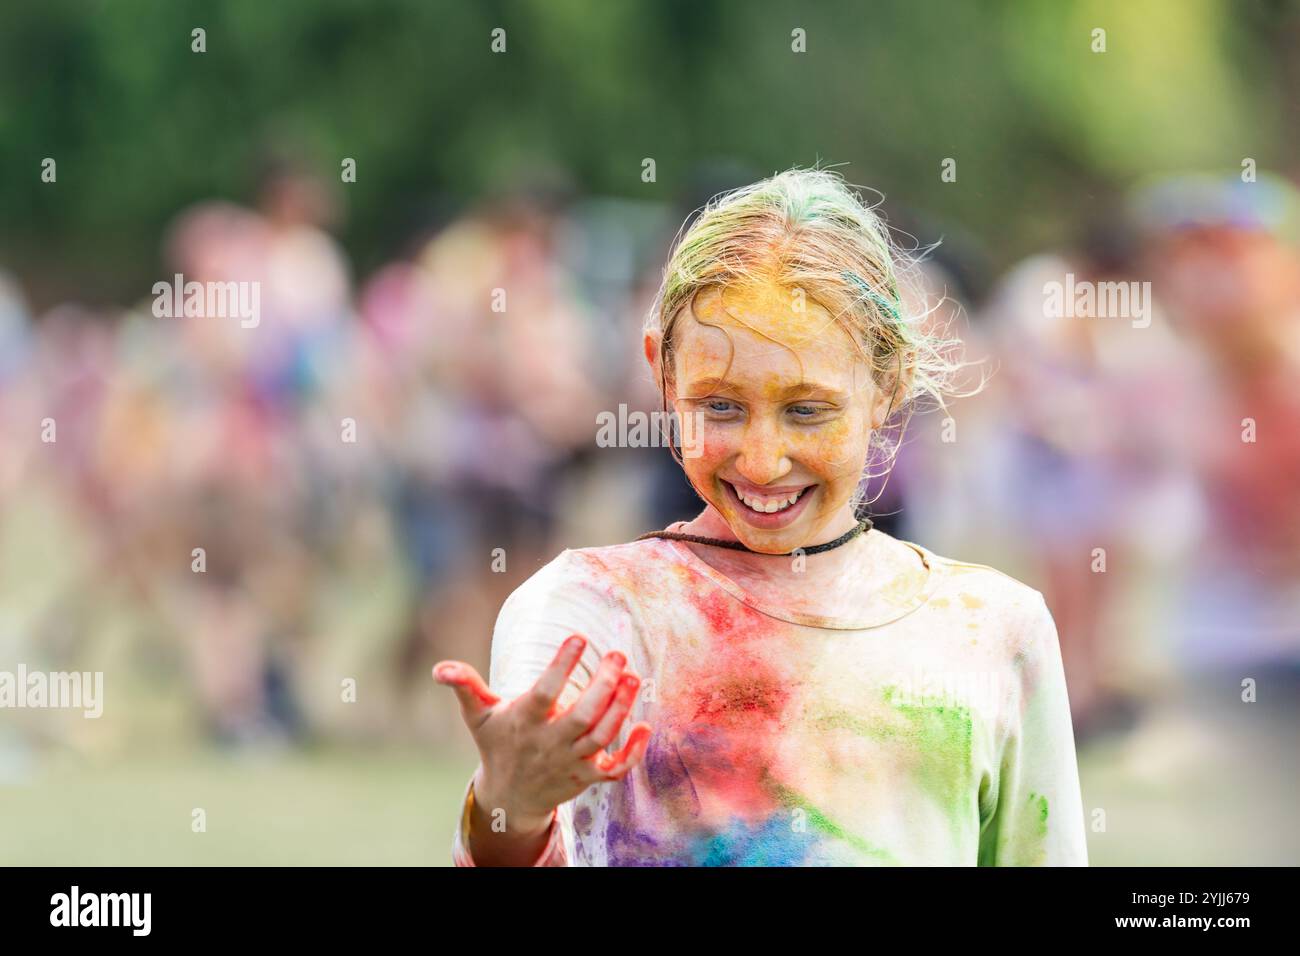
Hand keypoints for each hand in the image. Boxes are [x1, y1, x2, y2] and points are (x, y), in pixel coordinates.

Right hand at [433, 634, 652, 831]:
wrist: (510, 798)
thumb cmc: (497, 744)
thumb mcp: (477, 716)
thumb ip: (465, 687)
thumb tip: (439, 668)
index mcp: (525, 721)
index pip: (545, 692)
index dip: (562, 666)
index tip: (579, 638)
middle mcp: (550, 742)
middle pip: (582, 716)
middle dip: (604, 686)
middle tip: (618, 655)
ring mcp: (571, 761)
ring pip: (601, 737)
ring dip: (621, 709)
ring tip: (634, 677)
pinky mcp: (588, 776)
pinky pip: (614, 768)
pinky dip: (632, 752)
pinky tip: (645, 726)